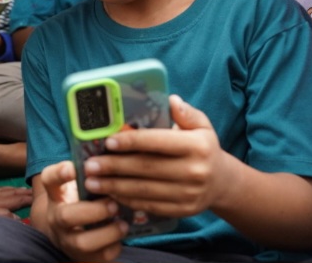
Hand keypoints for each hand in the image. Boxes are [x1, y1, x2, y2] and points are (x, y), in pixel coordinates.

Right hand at [39, 162, 125, 260]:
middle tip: (112, 204)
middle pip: (65, 216)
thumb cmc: (80, 202)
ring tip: (122, 223)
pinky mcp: (83, 257)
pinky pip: (99, 256)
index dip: (59, 173)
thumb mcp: (78, 186)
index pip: (49, 180)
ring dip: (106, 232)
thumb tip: (115, 148)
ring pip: (82, 242)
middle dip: (92, 211)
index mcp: (56, 195)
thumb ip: (91, 172)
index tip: (74, 167)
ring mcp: (68, 240)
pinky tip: (121, 235)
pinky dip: (113, 247)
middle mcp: (57, 218)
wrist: (67, 234)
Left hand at [81, 95, 230, 218]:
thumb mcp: (202, 125)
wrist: (222, 182)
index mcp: (197, 146)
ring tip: (91, 181)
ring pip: (144, 190)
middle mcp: (194, 171)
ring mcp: (188, 194)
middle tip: (89, 165)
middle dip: (114, 167)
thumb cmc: (202, 148)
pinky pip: (149, 206)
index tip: (108, 142)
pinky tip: (109, 194)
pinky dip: (126, 200)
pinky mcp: (182, 211)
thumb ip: (186, 113)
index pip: (158, 142)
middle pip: (146, 168)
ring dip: (114, 186)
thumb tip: (171, 100)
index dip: (131, 142)